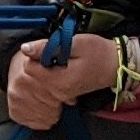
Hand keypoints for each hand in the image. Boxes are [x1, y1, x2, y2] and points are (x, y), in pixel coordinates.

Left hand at [2, 32, 120, 129]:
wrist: (114, 66)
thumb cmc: (97, 52)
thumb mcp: (75, 42)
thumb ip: (49, 46)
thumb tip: (25, 48)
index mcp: (59, 81)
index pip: (29, 69)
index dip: (33, 54)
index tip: (45, 47)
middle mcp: (57, 93)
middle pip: (30, 78)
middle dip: (35, 63)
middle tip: (51, 52)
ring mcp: (60, 97)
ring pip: (36, 83)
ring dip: (41, 69)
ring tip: (55, 59)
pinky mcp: (62, 96)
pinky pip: (44, 88)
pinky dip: (47, 76)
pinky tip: (58, 68)